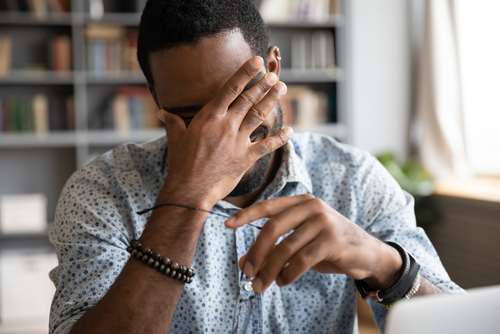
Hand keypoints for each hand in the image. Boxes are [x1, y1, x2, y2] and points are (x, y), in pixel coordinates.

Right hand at [157, 56, 291, 208]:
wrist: (190, 190)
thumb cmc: (181, 164)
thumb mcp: (175, 139)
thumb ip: (172, 122)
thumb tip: (162, 112)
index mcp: (210, 117)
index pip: (230, 88)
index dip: (245, 72)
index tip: (257, 61)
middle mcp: (226, 125)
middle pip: (249, 99)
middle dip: (263, 85)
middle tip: (274, 75)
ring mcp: (238, 142)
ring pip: (259, 116)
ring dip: (272, 101)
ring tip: (282, 88)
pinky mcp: (246, 158)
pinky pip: (267, 145)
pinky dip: (280, 138)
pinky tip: (290, 130)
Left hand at [224, 195, 402, 293]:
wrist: (368, 253)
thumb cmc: (329, 245)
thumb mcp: (301, 242)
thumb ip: (275, 247)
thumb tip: (243, 262)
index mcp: (301, 202)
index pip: (268, 206)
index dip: (246, 215)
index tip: (227, 225)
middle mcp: (311, 207)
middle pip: (272, 227)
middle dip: (256, 252)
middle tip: (246, 271)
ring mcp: (323, 222)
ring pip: (286, 247)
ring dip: (269, 269)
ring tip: (261, 285)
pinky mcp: (332, 240)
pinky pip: (302, 260)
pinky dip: (288, 274)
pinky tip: (283, 282)